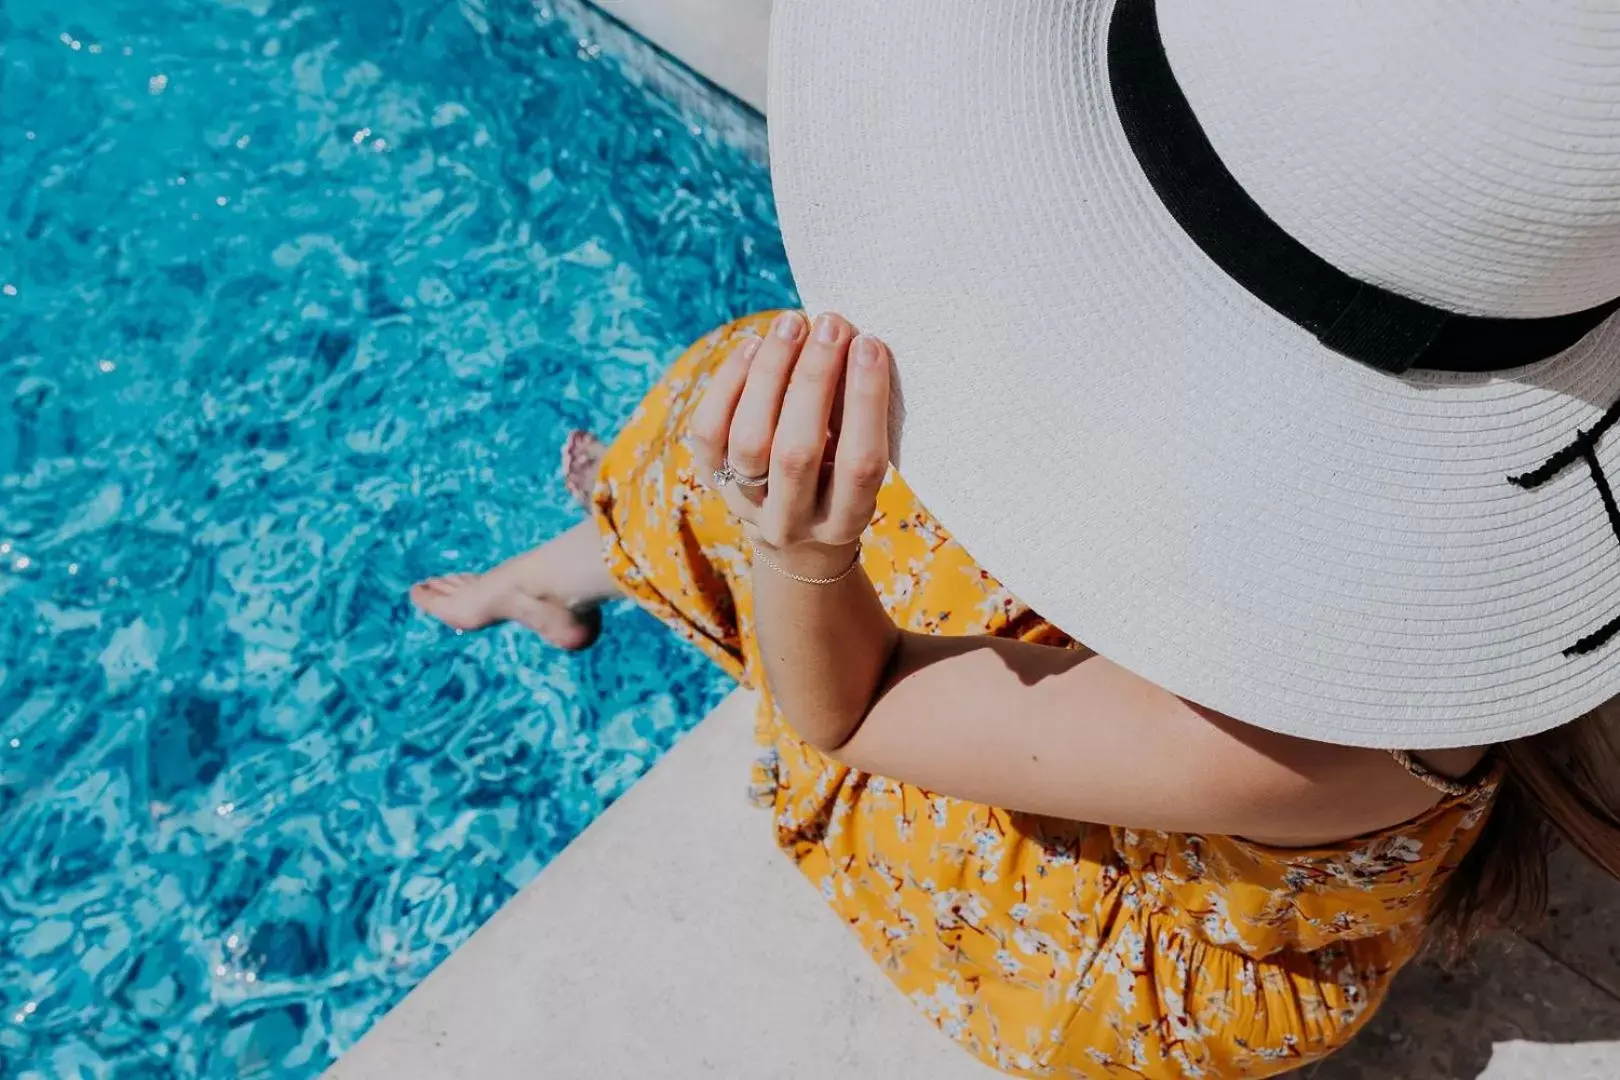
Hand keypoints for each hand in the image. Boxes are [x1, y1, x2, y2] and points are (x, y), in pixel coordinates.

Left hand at [689, 310, 891, 576]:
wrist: (792, 528)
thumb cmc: (840, 476)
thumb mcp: (859, 460)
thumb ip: (858, 416)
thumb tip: (854, 343)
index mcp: (845, 521)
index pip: (859, 464)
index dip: (865, 402)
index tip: (870, 345)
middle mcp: (791, 522)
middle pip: (796, 452)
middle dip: (814, 380)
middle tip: (831, 325)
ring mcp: (745, 506)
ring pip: (749, 439)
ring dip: (770, 373)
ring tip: (792, 325)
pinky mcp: (711, 481)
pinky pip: (709, 432)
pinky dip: (729, 383)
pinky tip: (753, 346)